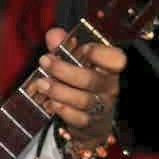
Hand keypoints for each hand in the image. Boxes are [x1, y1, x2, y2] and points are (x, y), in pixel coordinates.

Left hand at [33, 28, 126, 147]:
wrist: (94, 119)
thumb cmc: (84, 83)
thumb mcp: (77, 63)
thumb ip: (65, 47)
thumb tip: (53, 34)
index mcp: (110, 69)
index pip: (117, 60)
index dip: (101, 54)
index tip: (84, 48)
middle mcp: (109, 88)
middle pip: (92, 80)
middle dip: (65, 70)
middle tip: (45, 61)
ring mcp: (101, 107)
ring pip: (83, 100)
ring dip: (59, 91)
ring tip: (41, 83)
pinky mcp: (89, 124)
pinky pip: (78, 118)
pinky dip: (63, 110)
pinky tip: (50, 103)